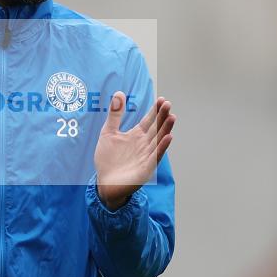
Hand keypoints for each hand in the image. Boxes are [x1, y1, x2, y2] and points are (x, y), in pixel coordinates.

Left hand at [94, 93, 175, 209]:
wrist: (104, 182)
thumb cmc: (107, 159)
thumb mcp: (108, 132)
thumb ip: (115, 114)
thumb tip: (119, 93)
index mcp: (136, 135)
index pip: (149, 120)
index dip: (155, 111)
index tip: (161, 99)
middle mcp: (144, 144)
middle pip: (156, 128)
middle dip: (162, 116)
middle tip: (168, 104)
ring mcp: (146, 156)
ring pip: (159, 140)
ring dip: (166, 129)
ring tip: (172, 117)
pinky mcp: (146, 168)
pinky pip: (156, 156)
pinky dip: (162, 147)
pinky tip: (168, 138)